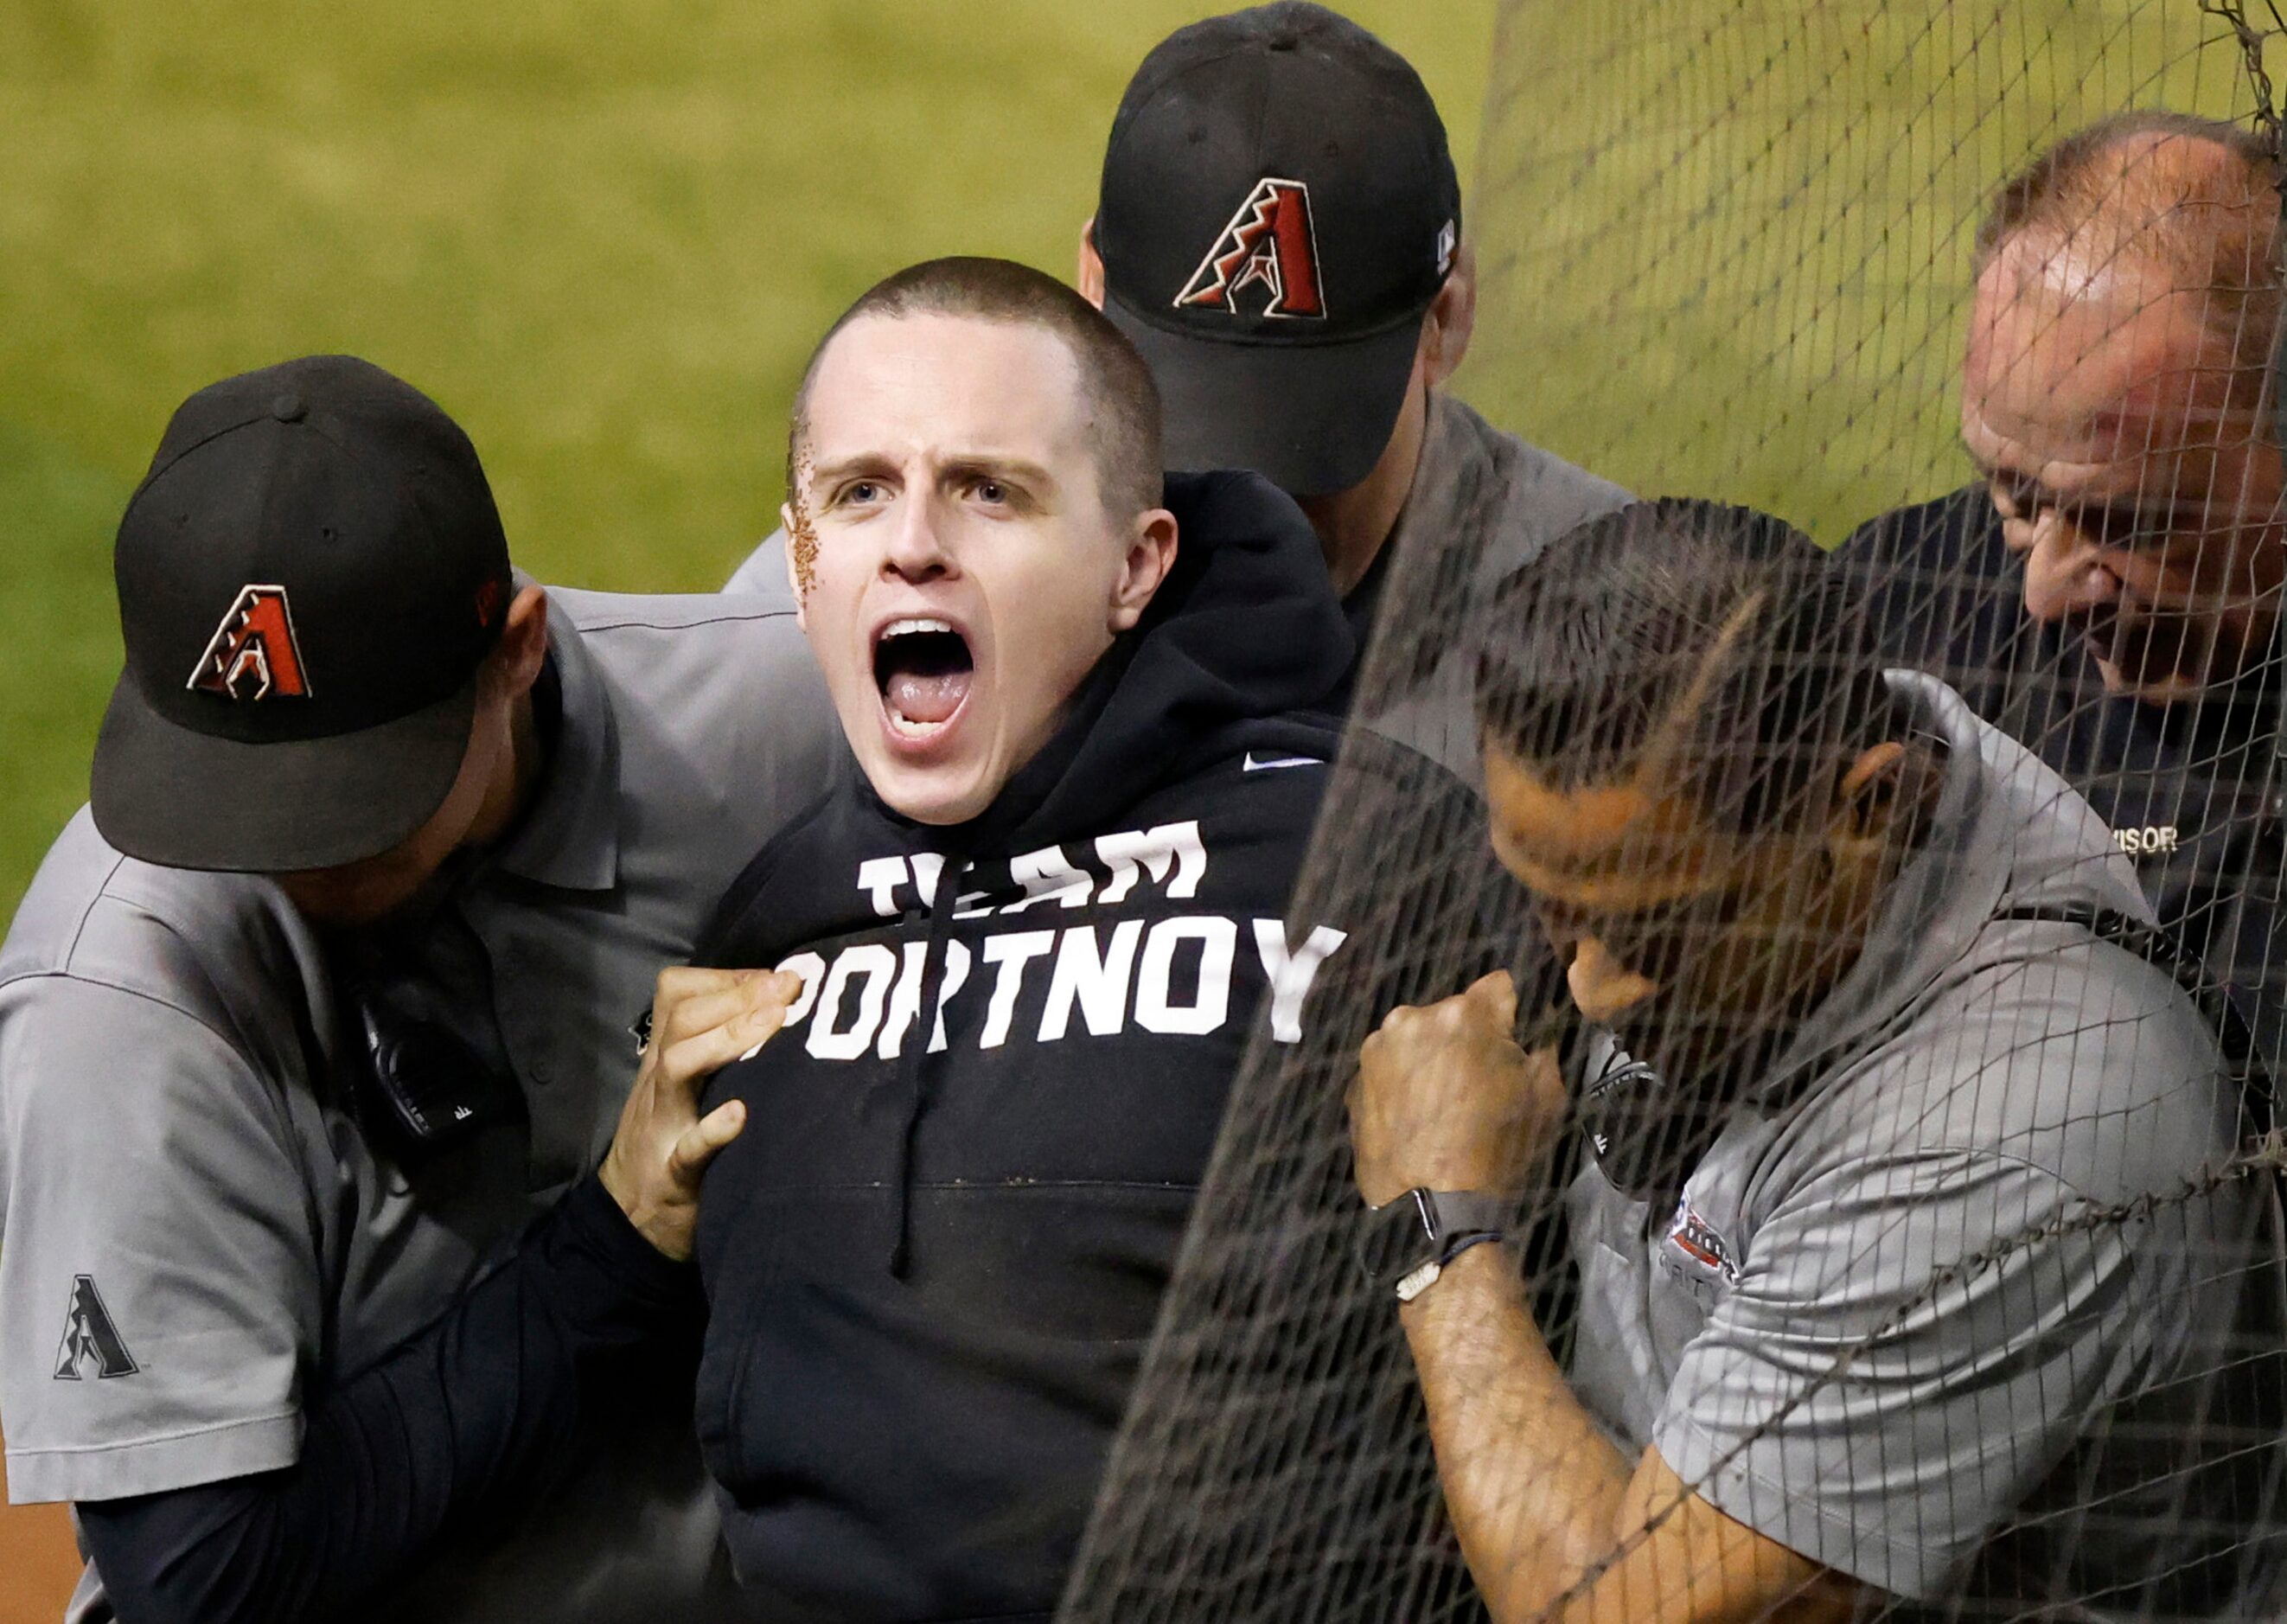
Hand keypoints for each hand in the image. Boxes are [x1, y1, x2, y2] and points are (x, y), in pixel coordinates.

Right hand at [599, 966, 800, 1259]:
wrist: (629, 1223)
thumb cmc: (670, 1146)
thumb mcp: (684, 1088)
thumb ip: (713, 1048)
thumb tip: (774, 1003)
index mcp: (663, 1060)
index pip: (678, 995)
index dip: (727, 978)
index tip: (776, 975)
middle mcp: (660, 1085)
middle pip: (682, 1021)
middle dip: (737, 996)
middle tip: (789, 985)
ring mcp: (663, 1128)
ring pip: (678, 1067)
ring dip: (727, 1040)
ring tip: (774, 1023)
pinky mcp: (675, 1177)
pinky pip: (687, 1151)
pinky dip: (712, 1130)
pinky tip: (741, 1113)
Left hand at [1349, 970, 1566, 1207]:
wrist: (1435, 1211)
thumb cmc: (1499, 1152)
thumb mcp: (1547, 1096)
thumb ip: (1543, 1046)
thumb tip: (1538, 1027)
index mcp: (1465, 1013)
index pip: (1500, 988)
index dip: (1511, 1016)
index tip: (1513, 1044)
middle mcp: (1412, 1017)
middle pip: (1452, 1013)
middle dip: (1466, 1038)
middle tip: (1477, 1083)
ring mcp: (1376, 1049)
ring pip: (1416, 1039)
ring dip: (1430, 1058)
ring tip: (1441, 1106)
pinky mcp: (1354, 1082)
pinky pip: (1388, 1068)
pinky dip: (1402, 1083)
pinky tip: (1415, 1118)